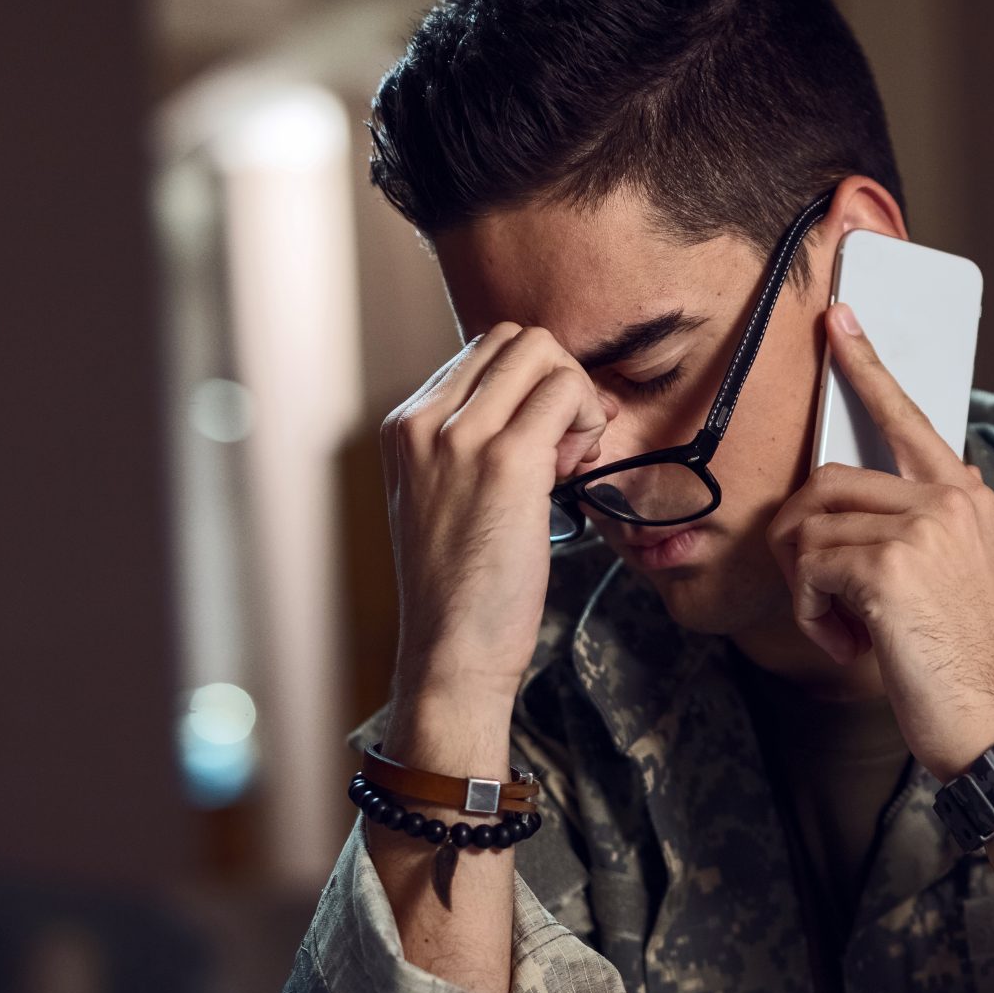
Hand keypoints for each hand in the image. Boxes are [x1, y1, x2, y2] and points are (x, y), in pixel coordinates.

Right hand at [378, 323, 605, 762]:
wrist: (450, 653)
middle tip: (564, 450)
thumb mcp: (441, 503)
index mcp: (404, 427)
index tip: (543, 446)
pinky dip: (589, 421)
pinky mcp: (507, 461)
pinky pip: (566, 392)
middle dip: (556, 384)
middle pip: (515, 339)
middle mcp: (424, 421)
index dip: (529, 390)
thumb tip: (533, 412)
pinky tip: (576, 473)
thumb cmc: (459, 591)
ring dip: (576, 399)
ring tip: (568, 463)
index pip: (483, 352)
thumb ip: (467, 450)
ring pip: (543, 352)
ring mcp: (461, 437)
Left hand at [767, 303, 993, 776]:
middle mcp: (948, 498)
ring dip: (807, 588)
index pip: (908, 416)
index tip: (838, 322)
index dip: (867, 368)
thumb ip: (907, 527)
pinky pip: (808, 568)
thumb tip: (832, 503)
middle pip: (826, 482)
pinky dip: (812, 614)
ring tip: (847, 628)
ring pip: (808, 526)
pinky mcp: (889, 566)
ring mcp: (921, 527)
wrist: (990, 721)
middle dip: (801, 543)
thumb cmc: (957, 659)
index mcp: (965, 496)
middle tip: (824, 599)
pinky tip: (850, 644)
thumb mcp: (944, 576)